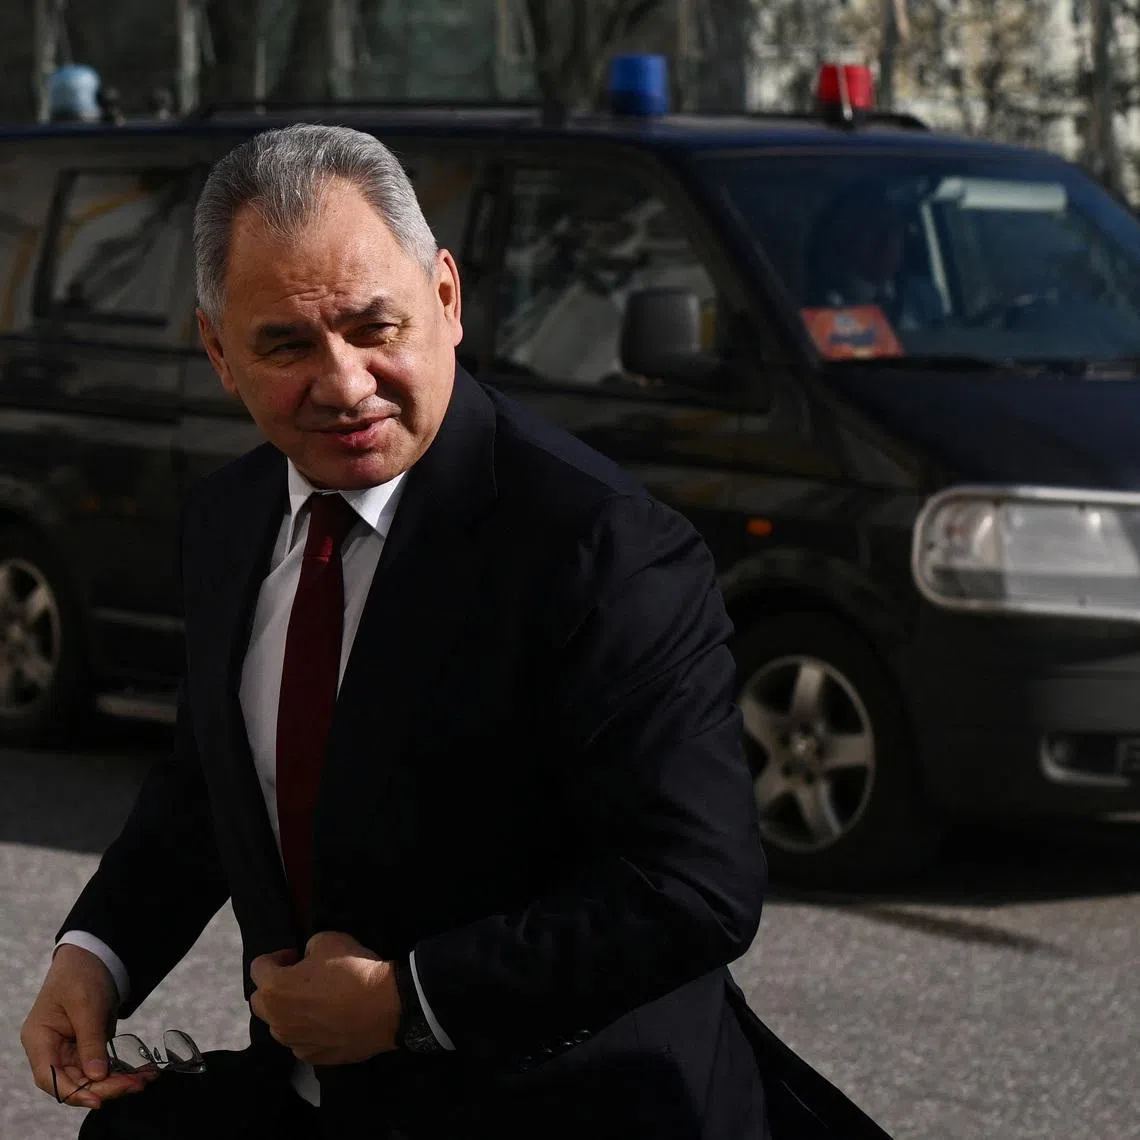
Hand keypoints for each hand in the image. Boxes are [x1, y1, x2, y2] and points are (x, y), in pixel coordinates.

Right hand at [21, 944, 154, 1109]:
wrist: (94, 954)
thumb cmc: (81, 973)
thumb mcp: (87, 1004)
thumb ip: (90, 1040)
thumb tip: (97, 1075)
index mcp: (40, 1039)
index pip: (50, 1078)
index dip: (73, 1093)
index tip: (99, 1099)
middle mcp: (52, 1050)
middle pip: (73, 1081)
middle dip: (104, 1087)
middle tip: (135, 1084)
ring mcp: (70, 1049)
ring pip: (90, 1077)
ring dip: (116, 1081)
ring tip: (145, 1079)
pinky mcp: (88, 1046)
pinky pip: (102, 1066)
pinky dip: (120, 1070)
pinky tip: (141, 1072)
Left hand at [249, 932, 400, 1065]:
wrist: (385, 1007)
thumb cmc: (352, 970)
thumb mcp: (328, 940)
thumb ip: (308, 948)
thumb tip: (307, 959)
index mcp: (274, 989)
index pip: (258, 967)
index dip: (278, 957)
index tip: (297, 956)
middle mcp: (276, 1020)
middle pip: (260, 1001)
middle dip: (275, 987)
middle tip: (302, 978)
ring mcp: (294, 1043)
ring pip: (280, 1025)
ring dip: (290, 1011)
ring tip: (318, 1002)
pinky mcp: (314, 1058)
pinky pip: (302, 1041)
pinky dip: (309, 1030)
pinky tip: (331, 1021)